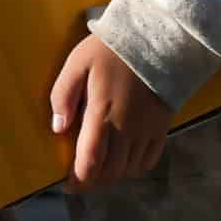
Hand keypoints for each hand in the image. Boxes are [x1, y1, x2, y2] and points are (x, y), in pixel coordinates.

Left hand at [50, 34, 171, 191]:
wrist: (157, 37)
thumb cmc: (112, 49)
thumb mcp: (78, 62)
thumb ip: (63, 94)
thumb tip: (58, 128)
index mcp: (102, 113)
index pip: (90, 161)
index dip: (78, 179)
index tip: (68, 182)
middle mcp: (126, 129)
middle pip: (110, 172)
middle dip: (93, 180)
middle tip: (81, 176)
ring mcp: (147, 130)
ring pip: (128, 170)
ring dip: (112, 174)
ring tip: (101, 168)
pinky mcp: (162, 127)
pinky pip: (149, 161)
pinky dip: (134, 168)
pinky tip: (124, 159)